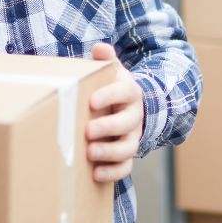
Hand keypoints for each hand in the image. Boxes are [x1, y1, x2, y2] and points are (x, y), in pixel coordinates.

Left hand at [85, 42, 143, 183]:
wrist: (128, 107)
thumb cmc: (111, 87)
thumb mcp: (111, 70)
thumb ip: (105, 59)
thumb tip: (100, 48)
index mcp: (130, 92)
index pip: (125, 92)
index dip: (110, 96)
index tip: (92, 100)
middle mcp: (134, 115)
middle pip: (127, 122)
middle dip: (108, 127)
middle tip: (87, 130)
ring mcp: (132, 136)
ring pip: (128, 147)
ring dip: (110, 152)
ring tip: (90, 153)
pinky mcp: (127, 154)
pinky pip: (125, 167)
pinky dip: (113, 172)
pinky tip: (96, 174)